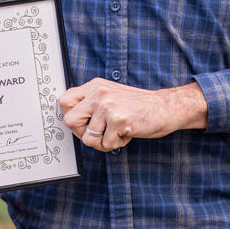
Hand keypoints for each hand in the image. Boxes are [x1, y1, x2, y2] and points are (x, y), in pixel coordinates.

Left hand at [58, 79, 207, 151]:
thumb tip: (70, 120)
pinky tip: (127, 133)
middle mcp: (98, 93)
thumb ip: (91, 104)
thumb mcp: (111, 97)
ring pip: (88, 138)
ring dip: (104, 142)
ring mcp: (107, 105)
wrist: (165, 108)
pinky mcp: (118, 119)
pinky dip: (117, 144)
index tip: (82, 125)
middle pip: (70, 121)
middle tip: (100, 133)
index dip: (71, 118)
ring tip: (118, 131)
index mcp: (94, 86)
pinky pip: (106, 144)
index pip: (64, 101)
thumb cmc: (139, 107)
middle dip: (84, 134)